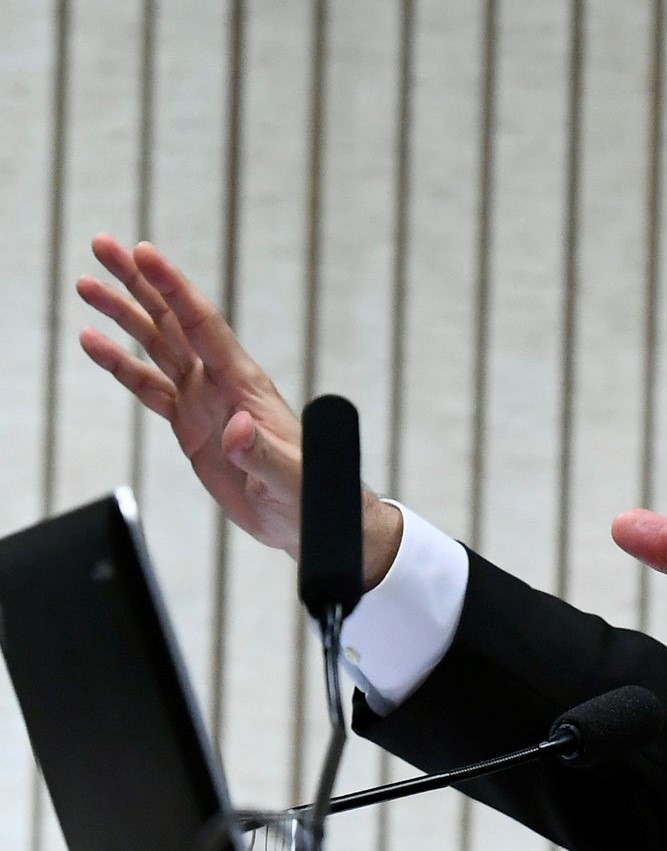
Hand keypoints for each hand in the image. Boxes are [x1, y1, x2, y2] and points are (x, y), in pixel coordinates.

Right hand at [76, 235, 399, 580]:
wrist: (308, 518)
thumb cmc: (311, 493)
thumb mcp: (290, 477)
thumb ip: (262, 454)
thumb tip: (237, 429)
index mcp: (245, 385)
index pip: (204, 326)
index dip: (174, 289)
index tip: (146, 254)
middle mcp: (221, 382)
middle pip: (174, 321)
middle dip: (140, 283)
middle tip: (104, 247)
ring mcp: (204, 401)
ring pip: (157, 345)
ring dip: (124, 314)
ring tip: (87, 286)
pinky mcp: (191, 424)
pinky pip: (148, 387)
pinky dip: (120, 364)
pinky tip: (94, 342)